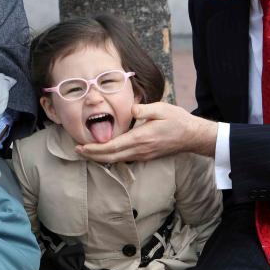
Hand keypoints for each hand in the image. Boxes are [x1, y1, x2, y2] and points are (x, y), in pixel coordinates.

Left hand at [76, 102, 216, 163]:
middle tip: (77, 151)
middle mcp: (139, 150)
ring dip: (100, 158)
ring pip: (116, 160)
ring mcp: (142, 155)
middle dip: (92, 156)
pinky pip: (124, 159)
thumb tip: (130, 109)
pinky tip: (104, 153)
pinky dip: (110, 157)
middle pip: (110, 157)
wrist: (192, 136)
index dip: (95, 149)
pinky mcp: (145, 156)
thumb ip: (144, 109)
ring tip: (86, 152)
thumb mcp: (161, 109)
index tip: (81, 147)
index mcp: (141, 138)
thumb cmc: (177, 120)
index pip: (112, 147)